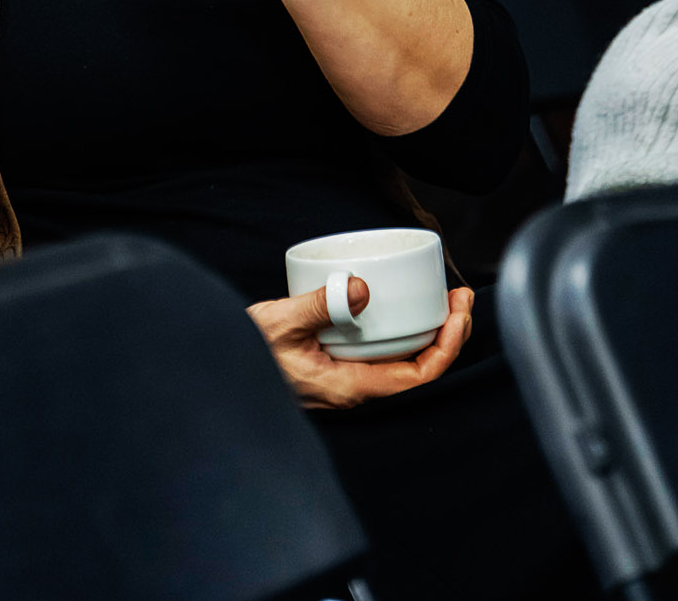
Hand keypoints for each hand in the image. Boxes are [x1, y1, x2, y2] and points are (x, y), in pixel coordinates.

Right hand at [247, 280, 472, 409]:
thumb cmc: (242, 354)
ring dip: (430, 331)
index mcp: (348, 386)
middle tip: (460, 295)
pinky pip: (381, 352)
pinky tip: (400, 306)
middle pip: (419, 368)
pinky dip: (401, 330)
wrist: (217, 372)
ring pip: (403, 360)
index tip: (459, 312)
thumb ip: (318, 306)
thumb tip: (361, 288)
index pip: (418, 375)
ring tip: (443, 298)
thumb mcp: (278, 324)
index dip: (447, 345)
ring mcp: (346, 379)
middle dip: (449, 333)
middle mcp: (354, 388)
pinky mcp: (336, 366)